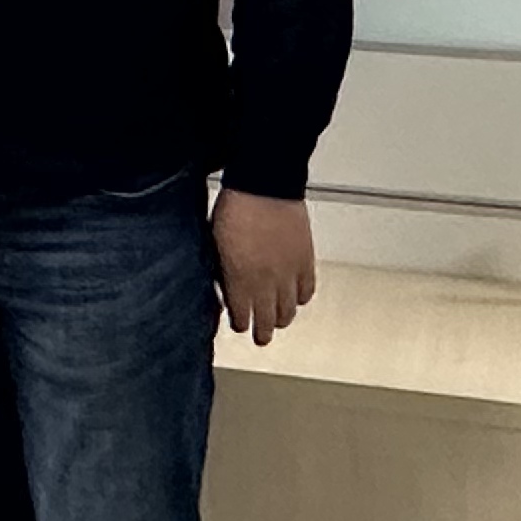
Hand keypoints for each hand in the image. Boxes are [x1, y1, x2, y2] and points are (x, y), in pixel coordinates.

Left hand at [212, 188, 317, 345]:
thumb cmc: (235, 207)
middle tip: (260, 337)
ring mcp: (288, 274)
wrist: (264, 184)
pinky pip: (307, 291)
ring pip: (289, 312)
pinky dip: (301, 297)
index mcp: (240, 279)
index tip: (239, 324)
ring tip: (278, 321)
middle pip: (267, 322)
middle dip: (261, 332)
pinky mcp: (305, 261)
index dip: (240, 324)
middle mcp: (266, 282)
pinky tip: (296, 297)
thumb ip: (219, 272)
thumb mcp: (214, 243)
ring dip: (282, 319)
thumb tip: (222, 288)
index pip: (242, 318)